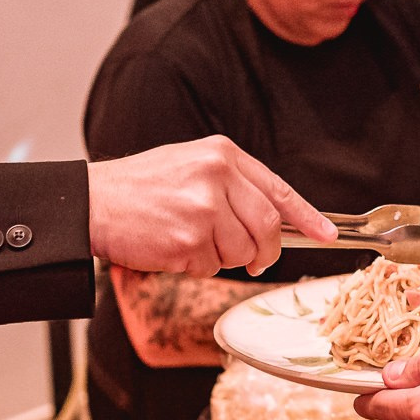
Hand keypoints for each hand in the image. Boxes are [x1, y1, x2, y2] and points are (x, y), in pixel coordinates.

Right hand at [88, 136, 334, 275]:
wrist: (91, 203)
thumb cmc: (140, 188)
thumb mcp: (191, 166)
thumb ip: (232, 185)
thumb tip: (274, 221)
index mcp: (222, 154)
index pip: (278, 190)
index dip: (308, 217)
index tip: (328, 235)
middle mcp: (217, 176)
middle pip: (268, 227)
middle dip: (265, 251)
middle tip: (255, 260)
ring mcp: (204, 208)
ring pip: (241, 251)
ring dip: (222, 258)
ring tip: (190, 241)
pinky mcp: (189, 239)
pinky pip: (211, 265)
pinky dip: (196, 265)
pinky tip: (172, 248)